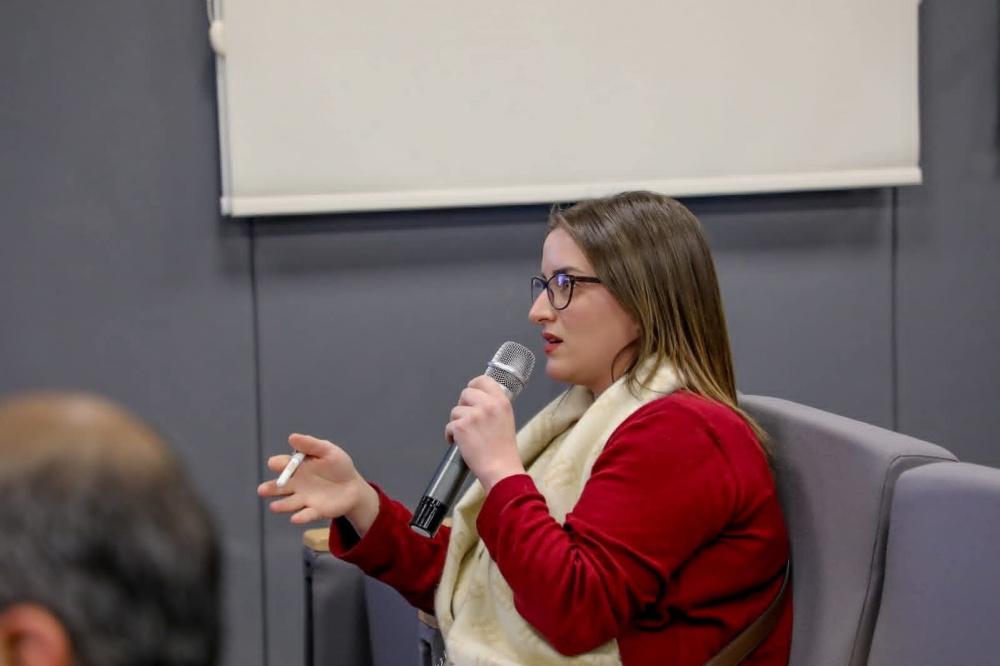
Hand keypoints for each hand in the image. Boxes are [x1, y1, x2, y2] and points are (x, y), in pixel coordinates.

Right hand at [257, 434, 378, 533]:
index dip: (279, 464)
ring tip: (274, 507)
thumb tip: (291, 437)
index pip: (283, 465)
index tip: (275, 463)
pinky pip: (307, 515)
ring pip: (289, 503)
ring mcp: (305, 499)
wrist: (353, 486)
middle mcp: (297, 485)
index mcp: (298, 468)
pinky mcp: (316, 511)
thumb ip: (311, 445)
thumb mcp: (328, 451)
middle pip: (279, 487)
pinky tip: (295, 518)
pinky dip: (301, 517)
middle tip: (262, 490)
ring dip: (282, 506)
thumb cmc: (338, 466)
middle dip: (270, 488)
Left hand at [445, 375, 523, 491]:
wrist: (500, 469)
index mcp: (501, 402)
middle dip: (463, 406)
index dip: (474, 385)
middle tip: (467, 419)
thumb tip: (479, 400)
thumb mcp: (506, 419)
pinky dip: (451, 435)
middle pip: (466, 393)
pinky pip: (449, 426)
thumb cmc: (503, 450)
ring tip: (467, 436)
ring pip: (455, 410)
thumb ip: (494, 406)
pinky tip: (460, 443)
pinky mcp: (461, 427)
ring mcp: (473, 415)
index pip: (484, 380)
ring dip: (457, 422)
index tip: (471, 394)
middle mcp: (488, 405)